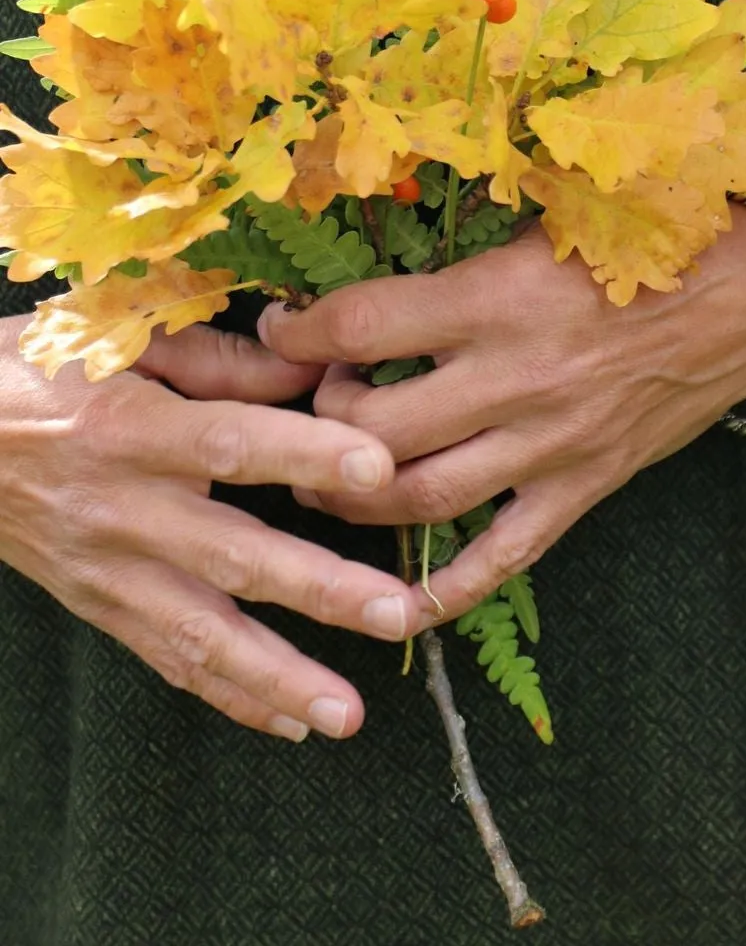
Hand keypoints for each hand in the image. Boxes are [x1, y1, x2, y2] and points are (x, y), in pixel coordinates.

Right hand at [0, 317, 427, 742]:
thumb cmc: (34, 370)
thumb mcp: (114, 335)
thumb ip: (216, 356)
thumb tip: (310, 367)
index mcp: (127, 427)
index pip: (229, 442)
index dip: (304, 454)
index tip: (377, 466)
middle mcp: (119, 508)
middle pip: (231, 554)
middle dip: (320, 588)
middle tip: (397, 609)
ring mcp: (107, 570)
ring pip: (201, 635)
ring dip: (280, 678)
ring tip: (349, 714)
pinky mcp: (97, 608)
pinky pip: (169, 661)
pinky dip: (231, 698)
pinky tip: (292, 723)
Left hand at [261, 172, 745, 632]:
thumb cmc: (656, 234)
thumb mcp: (556, 215)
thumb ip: (472, 245)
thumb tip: (382, 247)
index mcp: (500, 297)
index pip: (362, 326)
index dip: (299, 330)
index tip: (277, 327)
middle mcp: (515, 378)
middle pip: (371, 429)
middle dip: (318, 420)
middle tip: (314, 397)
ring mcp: (549, 444)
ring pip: (418, 499)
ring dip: (355, 495)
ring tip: (337, 471)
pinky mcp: (584, 487)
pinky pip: (501, 557)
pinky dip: (444, 591)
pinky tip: (399, 605)